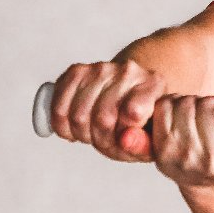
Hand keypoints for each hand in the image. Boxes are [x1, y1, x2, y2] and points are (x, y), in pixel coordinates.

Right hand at [50, 60, 164, 161]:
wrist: (129, 94)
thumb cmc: (142, 121)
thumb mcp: (152, 138)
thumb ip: (143, 144)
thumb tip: (124, 140)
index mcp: (154, 84)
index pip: (132, 113)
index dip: (123, 136)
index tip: (124, 139)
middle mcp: (129, 71)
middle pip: (102, 118)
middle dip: (100, 140)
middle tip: (105, 141)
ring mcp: (102, 68)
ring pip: (78, 115)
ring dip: (81, 134)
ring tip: (92, 134)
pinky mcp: (77, 71)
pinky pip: (59, 107)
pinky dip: (62, 125)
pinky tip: (73, 127)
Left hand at [150, 93, 213, 187]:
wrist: (209, 181)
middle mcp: (211, 163)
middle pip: (208, 104)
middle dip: (213, 105)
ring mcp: (182, 158)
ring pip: (185, 104)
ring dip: (193, 104)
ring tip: (199, 118)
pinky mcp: (161, 153)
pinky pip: (163, 109)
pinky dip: (172, 106)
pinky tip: (181, 118)